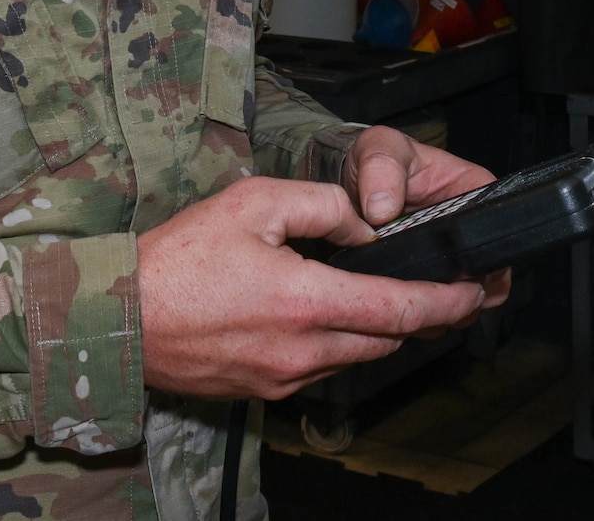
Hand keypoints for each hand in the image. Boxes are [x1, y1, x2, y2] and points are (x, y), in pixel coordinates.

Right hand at [138, 176, 489, 399]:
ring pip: (354, 358)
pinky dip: (336, 344)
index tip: (475, 291)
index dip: (446, 303)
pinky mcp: (262, 390)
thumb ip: (323, 205)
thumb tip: (366, 226)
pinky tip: (325, 316)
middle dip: (419, 316)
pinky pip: (318, 370)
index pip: (400, 310)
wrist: (118, 320)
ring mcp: (282, 378)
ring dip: (375, 331)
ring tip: (381, 296)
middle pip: (386, 340)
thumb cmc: (179, 257)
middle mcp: (303, 351)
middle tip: (439, 288)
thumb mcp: (254, 202)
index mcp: (308, 303)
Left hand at [339, 127, 511, 308]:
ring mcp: (455, 260)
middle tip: (430, 297)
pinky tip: (404, 312)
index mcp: (473, 192)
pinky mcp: (434, 280)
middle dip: (465, 294)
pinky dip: (427, 318)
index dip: (486, 259)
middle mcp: (472, 230)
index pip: (500, 231)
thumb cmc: (375, 160)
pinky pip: (444, 310)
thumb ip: (381, 169)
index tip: (459, 275)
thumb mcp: (378, 149)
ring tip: (413, 306)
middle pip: (491, 276)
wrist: (351, 182)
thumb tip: (383, 210)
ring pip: (469, 300)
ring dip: (445, 311)